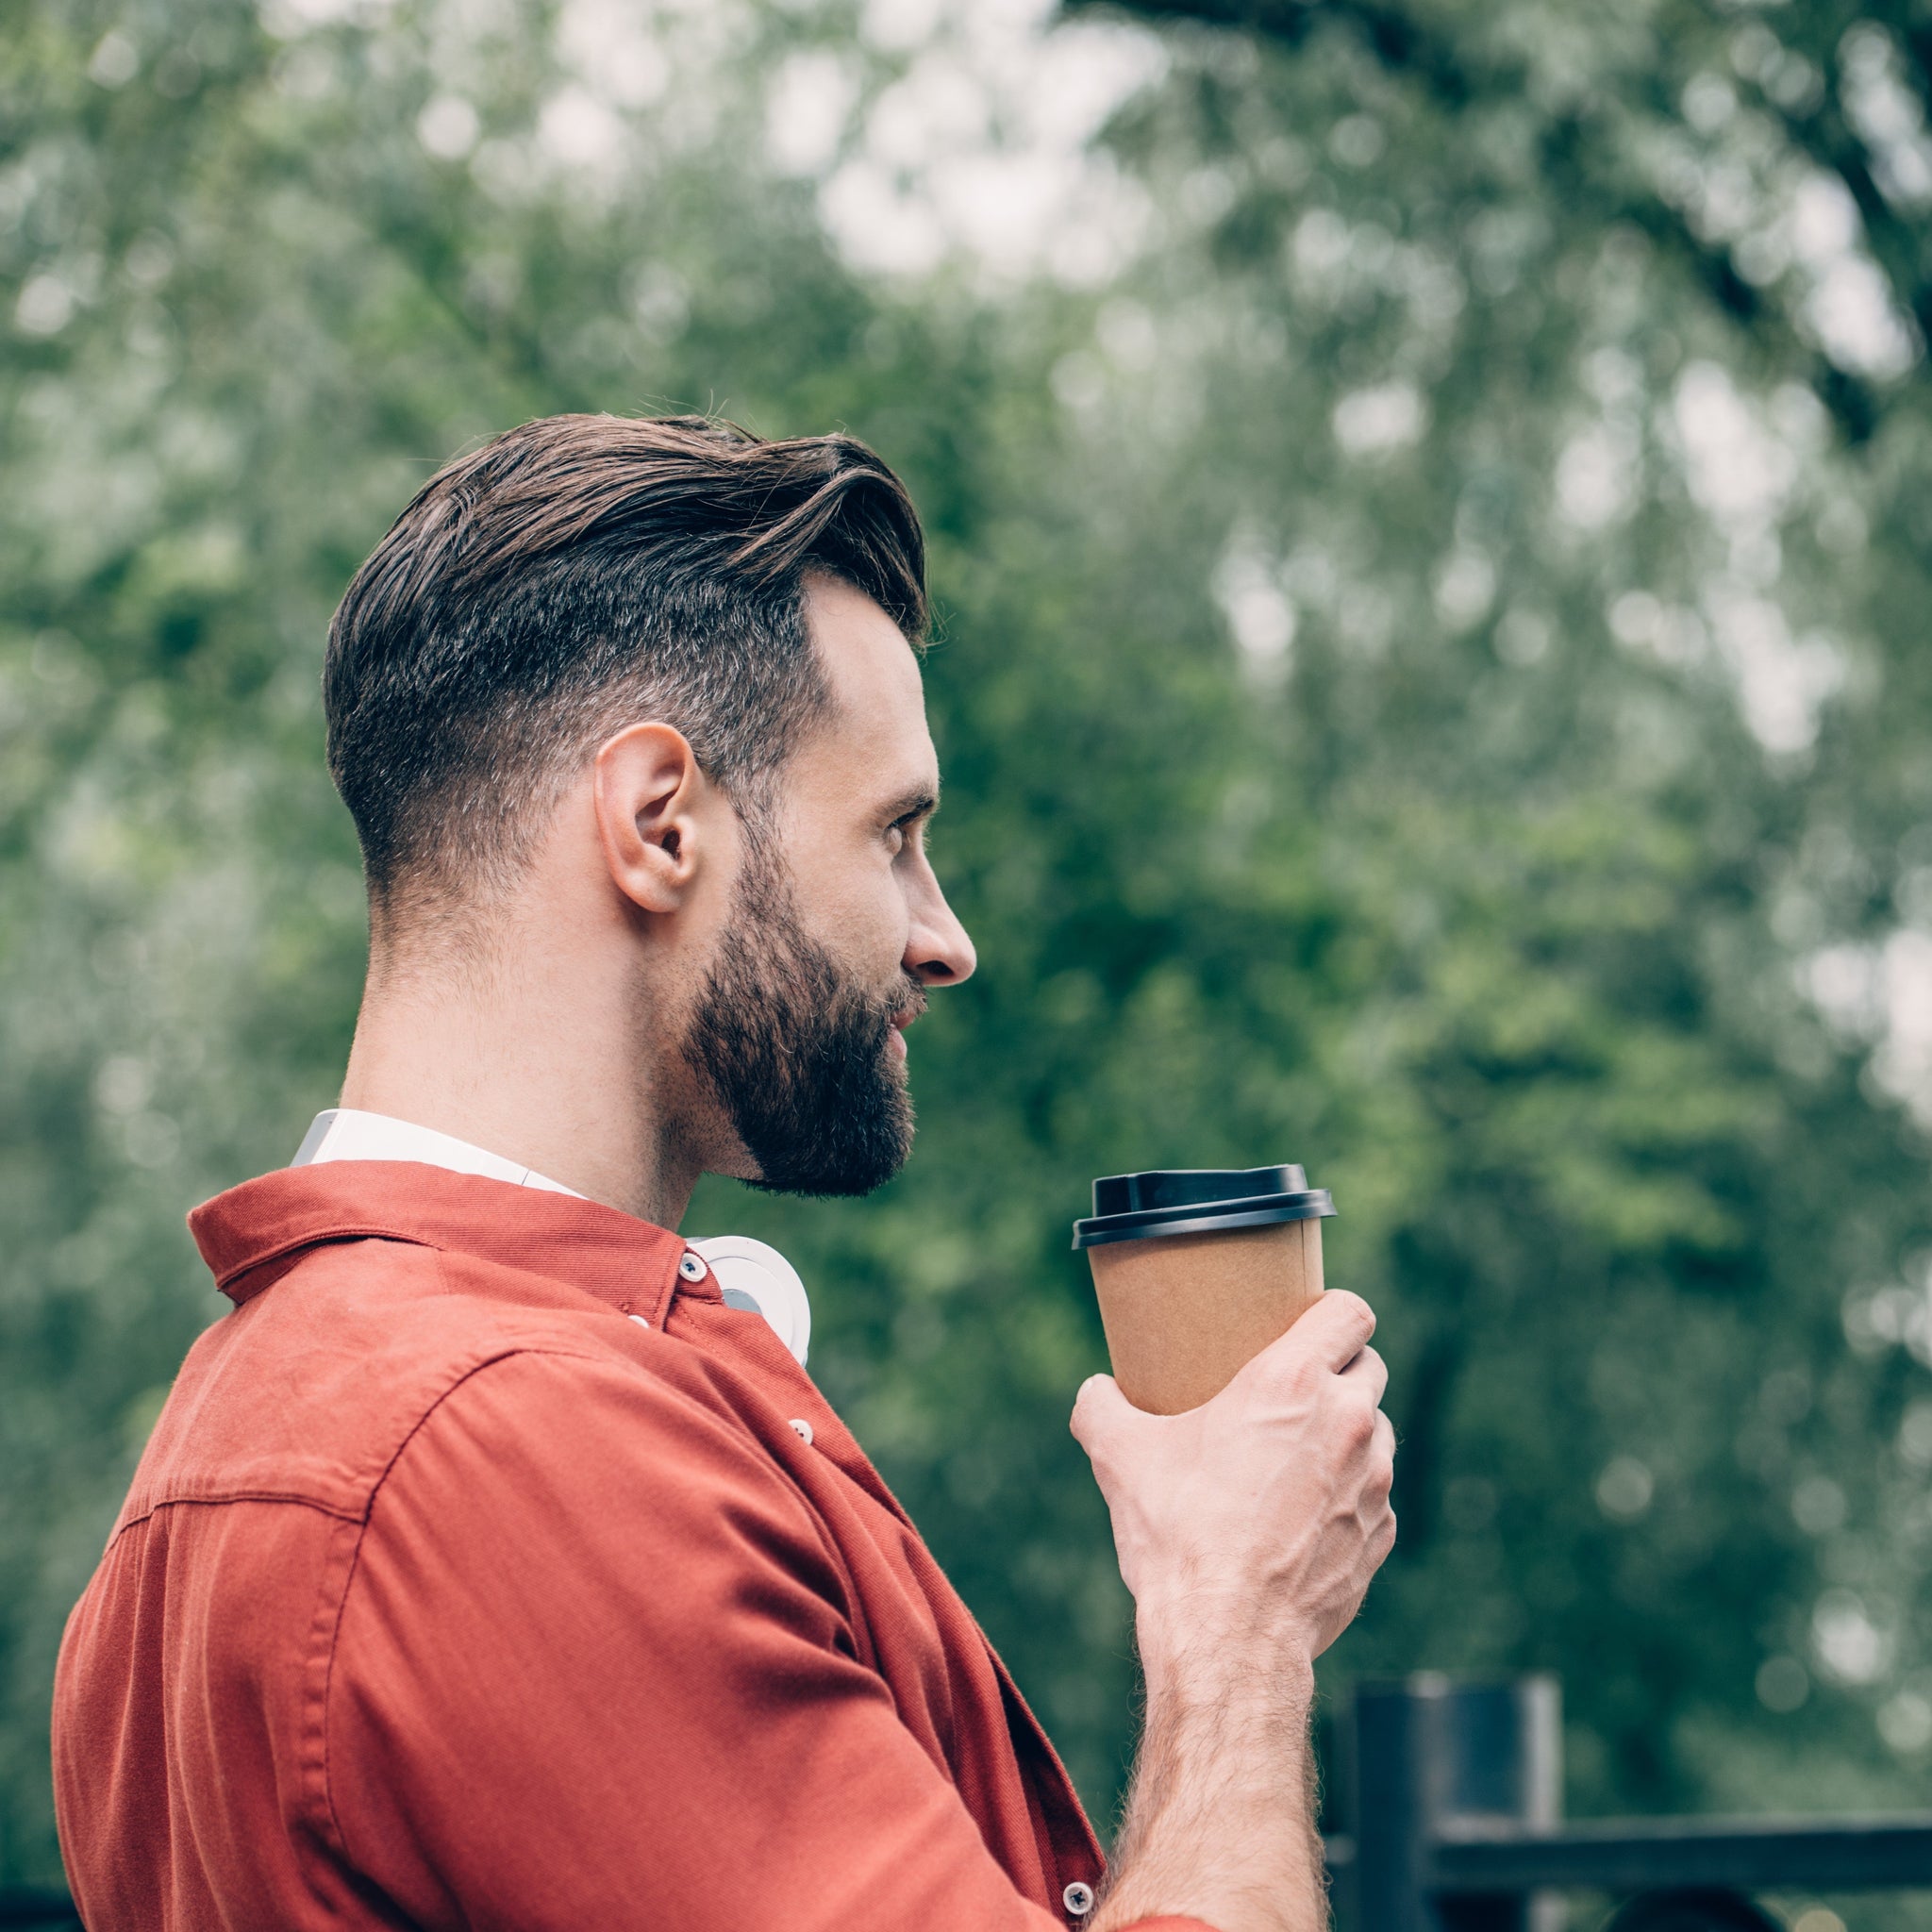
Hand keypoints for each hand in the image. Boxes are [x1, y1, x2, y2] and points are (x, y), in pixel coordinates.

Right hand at [1070, 1291, 1395, 1695]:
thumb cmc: (1177, 1534)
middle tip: (1294, 1392)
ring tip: (1299, 1456)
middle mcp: (1348, 1422)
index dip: (1335, 1310)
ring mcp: (1374, 1482)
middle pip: (1370, 1368)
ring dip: (1348, 1435)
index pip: (1351, 1313)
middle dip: (1339, 1372)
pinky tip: (1305, 1516)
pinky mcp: (1381, 1535)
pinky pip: (1375, 1497)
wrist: (1226, 1635)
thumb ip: (1101, 1408)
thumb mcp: (1120, 1456)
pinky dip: (1347, 1497)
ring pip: (1379, 1433)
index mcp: (1293, 1382)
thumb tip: (1094, 1392)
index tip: (1311, 1321)